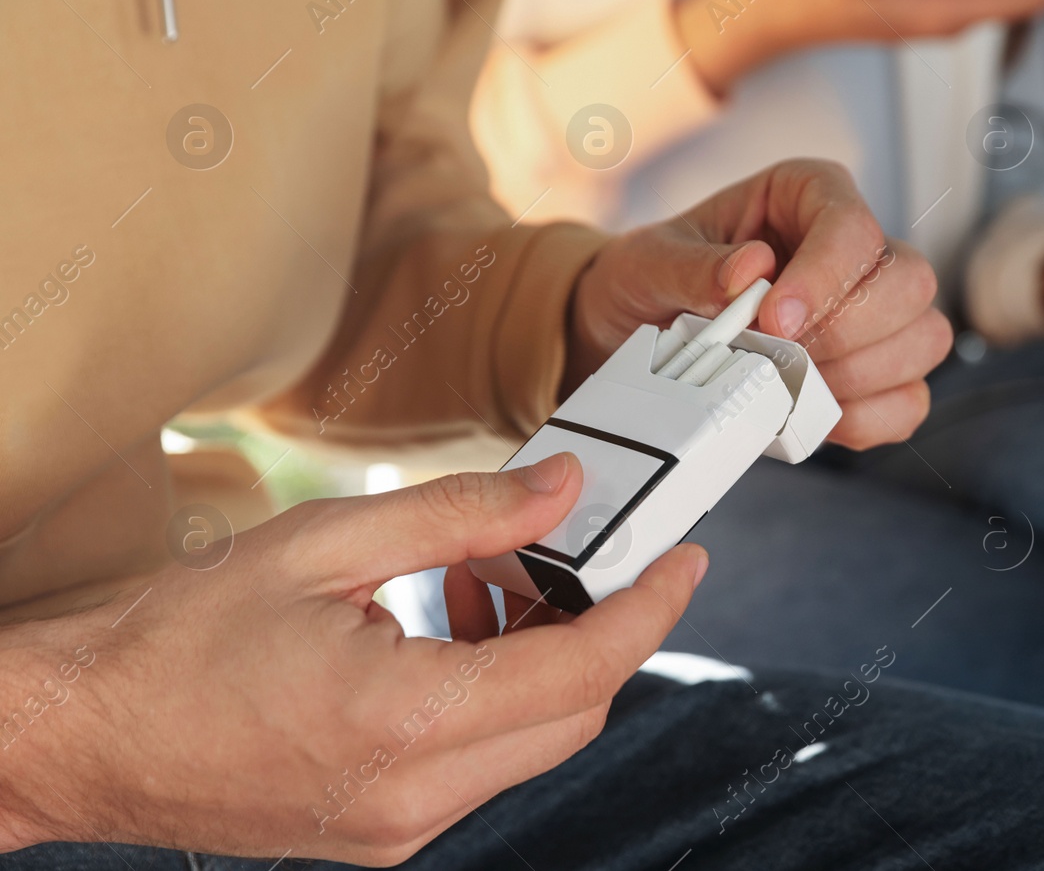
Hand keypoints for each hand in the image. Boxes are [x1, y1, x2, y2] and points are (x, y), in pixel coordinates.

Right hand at [0, 453, 705, 863]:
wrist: (80, 737)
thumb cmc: (175, 638)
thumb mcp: (324, 543)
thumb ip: (459, 514)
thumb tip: (562, 489)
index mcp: (407, 721)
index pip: (584, 669)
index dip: (650, 609)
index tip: (686, 561)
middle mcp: (417, 795)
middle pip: (574, 711)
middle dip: (598, 626)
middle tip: (574, 551)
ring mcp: (400, 828)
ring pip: (532, 740)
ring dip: (543, 657)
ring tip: (486, 579)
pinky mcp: (382, 832)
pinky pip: (481, 762)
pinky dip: (496, 692)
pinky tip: (450, 629)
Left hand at [567, 160, 951, 448]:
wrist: (635, 334)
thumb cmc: (648, 282)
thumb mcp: (647, 263)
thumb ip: (691, 266)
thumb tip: (749, 271)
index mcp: (807, 196)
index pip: (853, 226)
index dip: (824, 278)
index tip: (774, 320)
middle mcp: (852, 249)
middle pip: (909, 282)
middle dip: (847, 333)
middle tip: (779, 356)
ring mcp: (873, 314)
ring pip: (923, 339)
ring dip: (858, 377)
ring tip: (789, 385)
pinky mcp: (873, 373)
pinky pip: (908, 401)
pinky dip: (867, 419)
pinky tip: (813, 416)